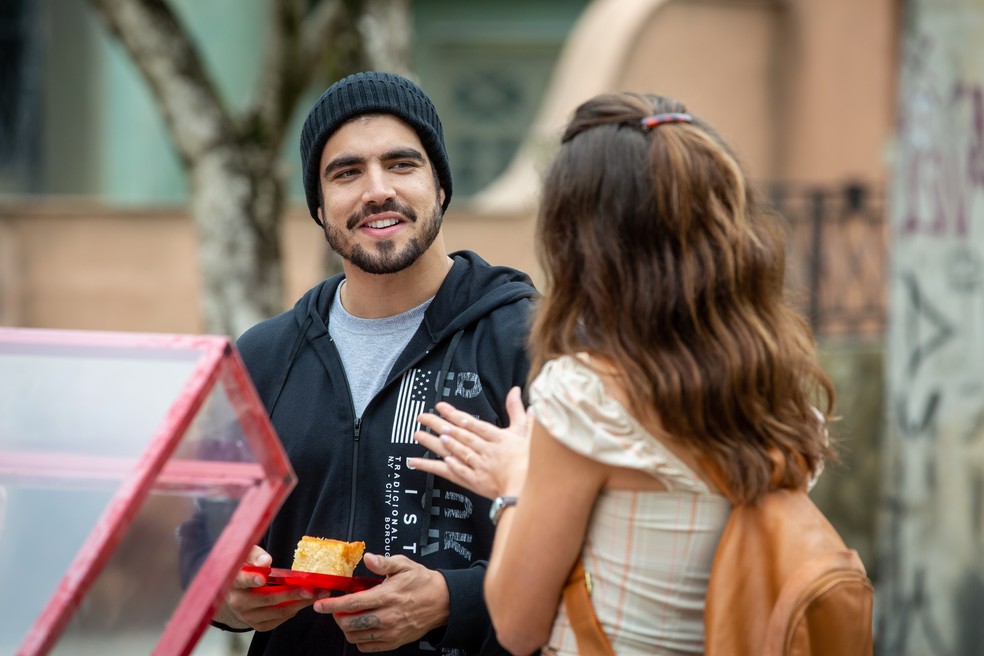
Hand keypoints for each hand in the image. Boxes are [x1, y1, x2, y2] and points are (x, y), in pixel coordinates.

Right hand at [213, 545, 316, 631]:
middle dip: (292, 593)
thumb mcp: (248, 556)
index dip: (252, 579)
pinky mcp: (259, 625)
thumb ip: (256, 556)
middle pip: (267, 598)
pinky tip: (306, 600)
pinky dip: (296, 608)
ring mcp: (248, 616)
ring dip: (300, 602)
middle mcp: (239, 602)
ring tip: (318, 594)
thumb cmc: (246, 569)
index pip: (242, 580)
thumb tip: (265, 562)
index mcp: (234, 581)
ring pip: (278, 611)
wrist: (237, 594)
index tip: (263, 578)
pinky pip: (281, 618)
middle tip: (311, 588)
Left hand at [313, 553, 449, 651]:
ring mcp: (391, 632)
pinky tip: (361, 628)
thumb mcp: (405, 565)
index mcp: (387, 596)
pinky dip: (359, 639)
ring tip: (349, 617)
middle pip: (350, 623)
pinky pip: (368, 646)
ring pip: (356, 637)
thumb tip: (368, 559)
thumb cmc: (422, 582)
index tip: (320, 605)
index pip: (352, 602)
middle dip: (337, 616)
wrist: (443, 601)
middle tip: (338, 609)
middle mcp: (387, 616)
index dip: (332, 605)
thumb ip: (384, 563)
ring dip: (347, 628)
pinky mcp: (394, 641)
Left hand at [411, 386, 529, 499]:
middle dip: (438, 424)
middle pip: (458, 435)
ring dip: (436, 443)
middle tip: (422, 417)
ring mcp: (480, 467)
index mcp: (498, 438)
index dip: (454, 414)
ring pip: (454, 451)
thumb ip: (517, 410)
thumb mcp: (527, 432)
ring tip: (420, 435)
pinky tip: (437, 460)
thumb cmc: (531, 460)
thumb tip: (514, 390)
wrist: (531, 489)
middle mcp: (486, 450)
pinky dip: (448, 466)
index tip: (440, 407)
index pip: (472, 423)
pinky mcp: (477, 483)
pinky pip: (459, 473)